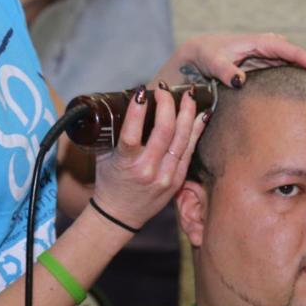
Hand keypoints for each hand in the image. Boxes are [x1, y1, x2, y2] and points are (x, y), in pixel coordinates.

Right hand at [90, 85, 207, 230]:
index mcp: (126, 164)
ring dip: (187, 113)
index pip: (132, 134)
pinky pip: (190, 151)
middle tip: (164, 90)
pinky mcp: (177, 180)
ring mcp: (165, 176)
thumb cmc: (109, 182)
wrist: (119, 216)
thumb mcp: (104, 157)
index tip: (141, 91)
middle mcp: (148, 170)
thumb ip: (112, 133)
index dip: (137, 111)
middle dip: (167, 105)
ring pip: (182, 139)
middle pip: (164, 131)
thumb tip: (124, 102)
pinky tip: (202, 115)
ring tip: (189, 95)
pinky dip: (197, 131)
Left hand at [159, 32, 305, 87]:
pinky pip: (290, 73)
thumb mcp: (212, 61)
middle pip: (301, 59)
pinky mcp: (268, 68)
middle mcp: (271, 48)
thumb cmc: (206, 55)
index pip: (292, 52)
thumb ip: (225, 70)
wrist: (199, 54)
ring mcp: (271, 59)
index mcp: (261, 43)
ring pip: (299, 67)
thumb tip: (240, 81)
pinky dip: (305, 79)